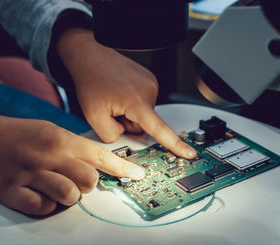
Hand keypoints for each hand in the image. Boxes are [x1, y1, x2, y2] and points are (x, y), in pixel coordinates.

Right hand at [0, 107, 143, 214]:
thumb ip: (76, 148)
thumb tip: (103, 165)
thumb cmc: (23, 135)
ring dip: (69, 196)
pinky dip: (46, 206)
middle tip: (76, 179)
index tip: (138, 175)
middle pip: (89, 180)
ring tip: (58, 187)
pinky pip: (43, 208)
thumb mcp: (52, 131)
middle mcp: (46, 154)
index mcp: (59, 138)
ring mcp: (29, 173)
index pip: (99, 155)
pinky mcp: (12, 191)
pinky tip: (40, 194)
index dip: (122, 167)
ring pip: (69, 196)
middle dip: (88, 185)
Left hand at [58, 29, 196, 158]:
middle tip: (111, 109)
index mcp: (137, 100)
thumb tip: (125, 138)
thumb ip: (112, 136)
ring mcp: (150, 84)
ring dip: (128, 113)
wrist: (90, 56)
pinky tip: (119, 94)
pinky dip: (130, 104)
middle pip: (145, 125)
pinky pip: (142, 103)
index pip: (160, 129)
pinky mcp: (148, 81)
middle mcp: (149, 90)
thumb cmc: (91, 79)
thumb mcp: (94, 117)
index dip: (175, 144)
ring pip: (143, 115)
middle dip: (128, 123)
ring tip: (113, 99)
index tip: (189, 153)